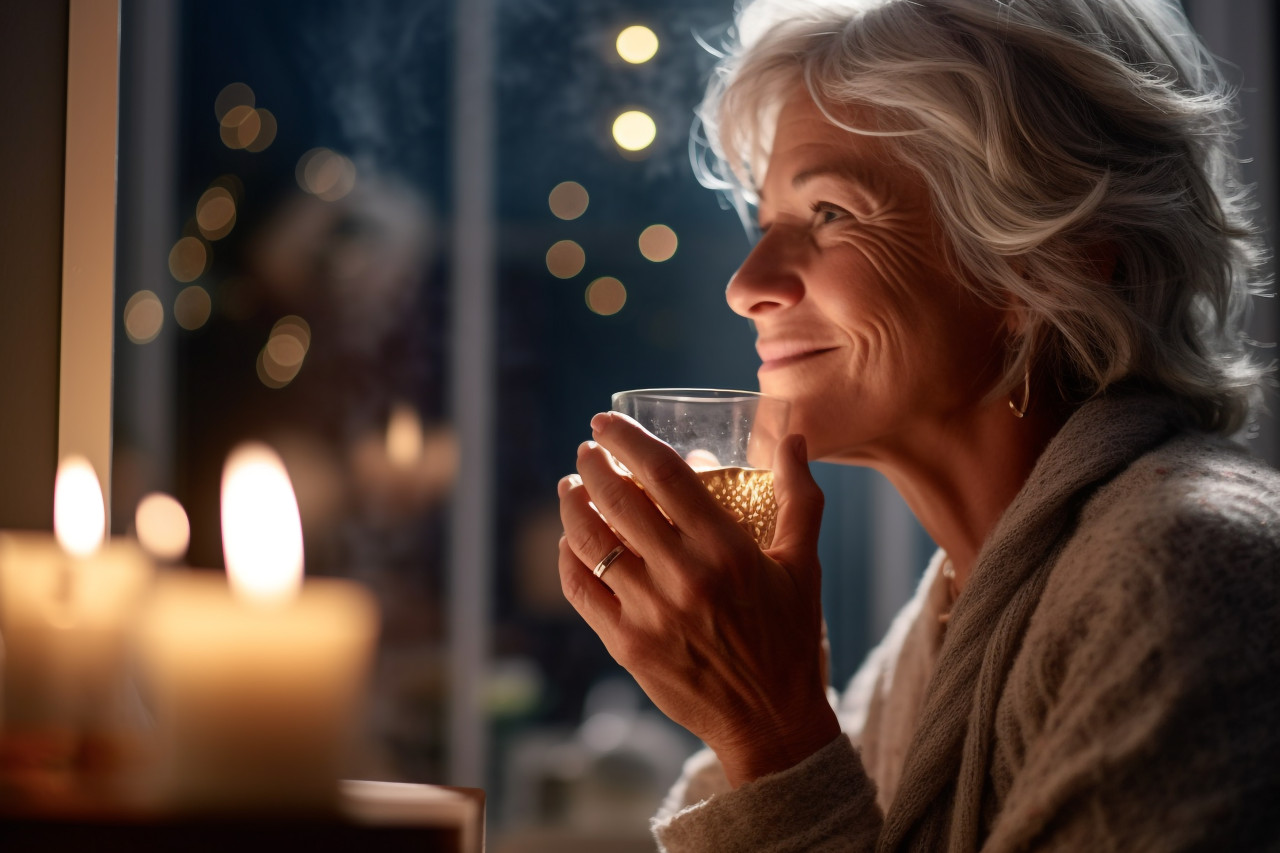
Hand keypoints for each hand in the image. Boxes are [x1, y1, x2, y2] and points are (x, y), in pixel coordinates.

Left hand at [558, 411, 839, 785]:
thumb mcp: (803, 564)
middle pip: (619, 501)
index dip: (628, 440)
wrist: (770, 721)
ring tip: (570, 486)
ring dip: (572, 506)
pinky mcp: (626, 645)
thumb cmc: (791, 637)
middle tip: (586, 450)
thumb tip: (795, 438)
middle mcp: (683, 576)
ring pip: (591, 542)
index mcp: (726, 550)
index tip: (606, 422)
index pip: (665, 475)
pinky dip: (569, 558)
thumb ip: (799, 497)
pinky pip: (582, 590)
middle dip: (592, 465)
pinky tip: (569, 541)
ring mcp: (650, 613)